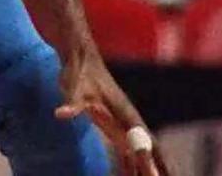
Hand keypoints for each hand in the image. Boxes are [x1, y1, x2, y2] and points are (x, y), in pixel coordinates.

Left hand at [57, 45, 167, 175]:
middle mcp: (129, 122)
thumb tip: (61, 114)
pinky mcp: (113, 128)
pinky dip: (130, 168)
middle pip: (150, 151)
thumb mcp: (74, 88)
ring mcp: (122, 126)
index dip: (149, 158)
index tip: (155, 175)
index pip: (143, 141)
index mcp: (125, 113)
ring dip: (146, 171)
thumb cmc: (80, 73)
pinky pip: (126, 154)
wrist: (80, 58)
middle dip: (160, 169)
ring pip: (140, 155)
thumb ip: (72, 104)